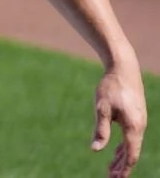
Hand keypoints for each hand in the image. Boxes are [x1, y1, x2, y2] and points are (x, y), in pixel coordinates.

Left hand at [92, 60, 147, 177]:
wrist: (123, 69)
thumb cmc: (111, 87)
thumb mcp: (102, 108)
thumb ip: (101, 129)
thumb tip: (96, 150)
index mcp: (133, 127)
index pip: (131, 154)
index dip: (124, 168)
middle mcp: (140, 127)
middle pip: (132, 152)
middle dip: (122, 166)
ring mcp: (139, 121)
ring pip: (131, 145)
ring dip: (122, 158)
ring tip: (111, 169)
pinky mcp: (135, 116)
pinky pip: (131, 137)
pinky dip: (123, 147)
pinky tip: (115, 152)